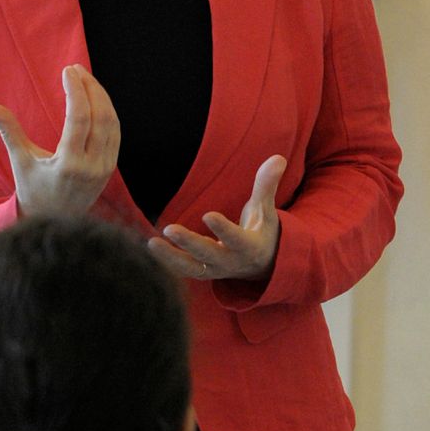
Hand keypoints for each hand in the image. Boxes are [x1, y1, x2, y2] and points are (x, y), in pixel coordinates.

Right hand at [0, 64, 119, 216]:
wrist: (55, 221)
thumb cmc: (33, 189)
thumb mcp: (20, 160)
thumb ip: (8, 130)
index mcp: (68, 164)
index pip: (79, 118)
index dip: (76, 90)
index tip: (68, 71)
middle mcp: (91, 166)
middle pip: (99, 116)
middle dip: (90, 88)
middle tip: (76, 69)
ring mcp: (104, 168)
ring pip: (111, 123)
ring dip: (101, 97)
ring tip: (86, 78)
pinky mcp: (110, 168)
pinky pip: (114, 133)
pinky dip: (107, 112)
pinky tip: (96, 98)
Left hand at [150, 155, 285, 282]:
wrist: (263, 265)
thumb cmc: (262, 231)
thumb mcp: (266, 210)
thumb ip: (266, 186)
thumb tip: (277, 158)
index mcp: (249, 247)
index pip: (236, 239)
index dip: (223, 230)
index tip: (208, 216)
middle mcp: (231, 261)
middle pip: (208, 254)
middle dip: (189, 243)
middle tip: (169, 229)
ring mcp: (215, 270)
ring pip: (191, 267)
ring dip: (171, 257)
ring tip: (152, 242)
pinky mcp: (203, 273)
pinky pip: (183, 270)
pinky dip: (167, 261)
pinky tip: (151, 246)